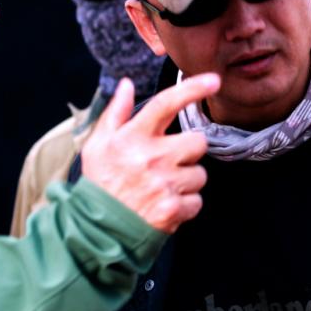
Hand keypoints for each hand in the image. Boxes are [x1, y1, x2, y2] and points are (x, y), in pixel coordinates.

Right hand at [80, 74, 219, 233]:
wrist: (96, 229)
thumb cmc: (100, 184)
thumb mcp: (98, 144)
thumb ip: (115, 112)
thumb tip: (126, 84)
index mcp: (133, 137)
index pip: (166, 104)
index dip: (192, 89)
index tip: (213, 81)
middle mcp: (151, 158)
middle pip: (197, 142)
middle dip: (188, 152)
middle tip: (167, 163)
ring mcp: (164, 184)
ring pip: (200, 174)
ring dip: (186, 181)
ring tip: (162, 187)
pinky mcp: (174, 208)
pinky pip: (197, 200)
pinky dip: (185, 205)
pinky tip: (165, 204)